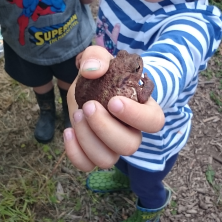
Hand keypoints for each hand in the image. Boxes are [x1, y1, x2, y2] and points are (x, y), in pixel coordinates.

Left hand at [64, 46, 164, 171]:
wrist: (89, 87)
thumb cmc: (102, 74)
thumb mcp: (99, 58)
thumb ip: (96, 57)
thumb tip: (92, 70)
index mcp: (143, 110)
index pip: (153, 122)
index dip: (136, 117)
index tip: (114, 101)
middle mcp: (131, 132)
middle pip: (129, 146)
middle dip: (105, 128)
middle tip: (89, 106)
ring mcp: (112, 146)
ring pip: (107, 160)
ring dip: (88, 139)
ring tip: (77, 114)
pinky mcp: (92, 153)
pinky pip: (87, 165)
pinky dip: (74, 152)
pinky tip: (67, 130)